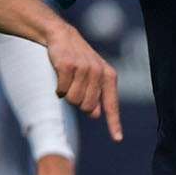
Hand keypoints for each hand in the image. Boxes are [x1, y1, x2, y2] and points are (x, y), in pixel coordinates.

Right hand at [45, 26, 121, 141]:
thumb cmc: (77, 59)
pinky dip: (58, 88)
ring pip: (73, 100)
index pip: (112, 104)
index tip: (118, 139)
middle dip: (78, 102)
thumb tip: (95, 114)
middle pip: (87, 107)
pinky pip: (62, 90)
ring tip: (67, 79)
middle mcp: (98, 72)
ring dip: (66, 94)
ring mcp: (83, 68)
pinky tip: (59, 75)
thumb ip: (95, 94)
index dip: (114, 123)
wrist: (61, 35)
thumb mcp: (91, 76)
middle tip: (74, 86)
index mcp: (108, 76)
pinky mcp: (68, 65)